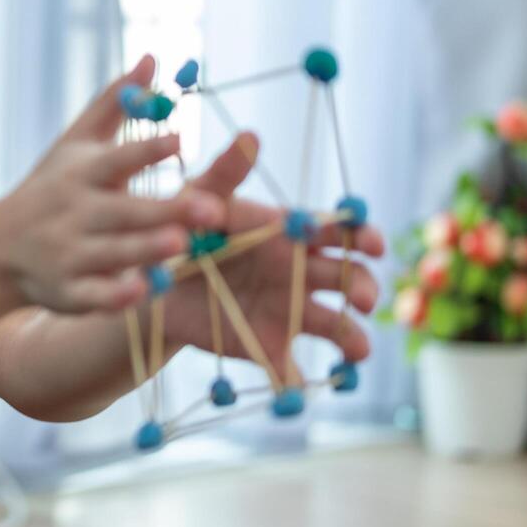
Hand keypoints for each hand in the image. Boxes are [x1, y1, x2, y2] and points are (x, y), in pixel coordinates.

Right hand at [0, 54, 229, 314]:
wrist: (0, 247)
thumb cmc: (54, 186)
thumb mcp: (76, 142)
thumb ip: (115, 103)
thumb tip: (152, 58)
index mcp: (82, 173)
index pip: (117, 158)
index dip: (147, 150)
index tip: (180, 139)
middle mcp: (74, 212)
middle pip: (123, 211)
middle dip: (165, 210)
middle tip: (211, 208)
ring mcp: (69, 254)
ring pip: (112, 253)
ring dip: (145, 250)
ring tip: (181, 245)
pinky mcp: (67, 293)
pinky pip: (93, 297)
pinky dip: (114, 296)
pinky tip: (142, 293)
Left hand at [160, 132, 384, 378]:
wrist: (152, 281)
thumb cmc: (183, 229)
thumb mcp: (198, 198)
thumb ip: (224, 174)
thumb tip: (250, 136)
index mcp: (292, 233)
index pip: (341, 231)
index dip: (363, 236)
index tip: (373, 243)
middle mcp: (301, 273)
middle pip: (349, 279)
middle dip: (362, 288)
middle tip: (361, 297)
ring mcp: (288, 312)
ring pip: (334, 327)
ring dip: (352, 339)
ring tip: (356, 350)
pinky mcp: (265, 346)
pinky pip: (288, 369)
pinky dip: (295, 382)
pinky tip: (298, 390)